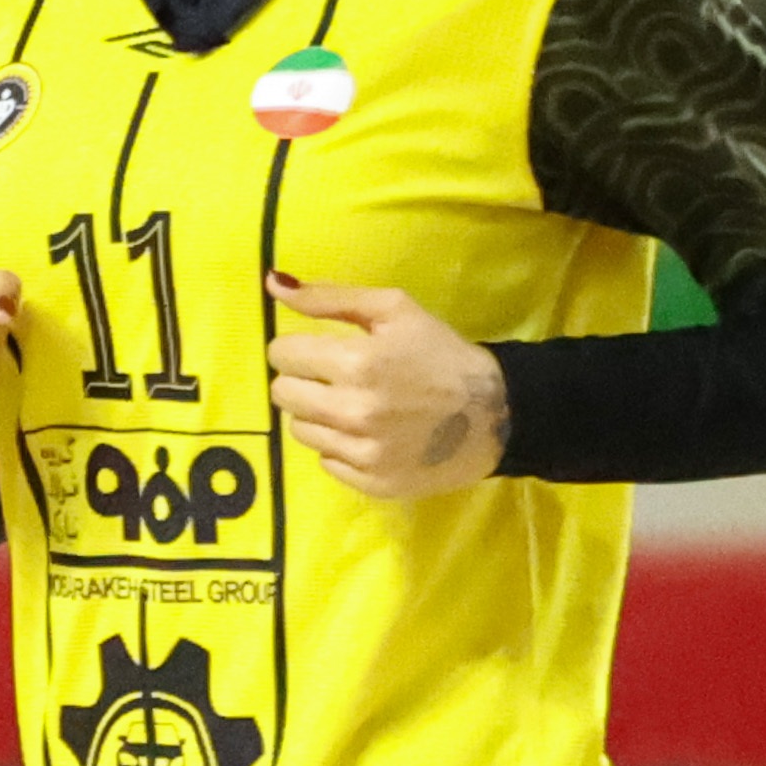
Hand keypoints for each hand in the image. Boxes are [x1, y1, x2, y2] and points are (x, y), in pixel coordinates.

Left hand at [267, 276, 508, 499]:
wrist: (492, 413)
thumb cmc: (440, 354)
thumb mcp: (394, 310)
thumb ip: (329, 297)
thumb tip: (273, 284)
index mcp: (356, 362)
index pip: (282, 355)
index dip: (294, 349)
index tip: (315, 351)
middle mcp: (352, 411)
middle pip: (283, 394)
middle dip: (301, 381)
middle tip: (334, 378)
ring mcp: (361, 451)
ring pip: (299, 430)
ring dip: (317, 415)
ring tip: (353, 405)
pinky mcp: (369, 482)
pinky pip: (325, 461)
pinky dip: (339, 446)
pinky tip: (369, 433)